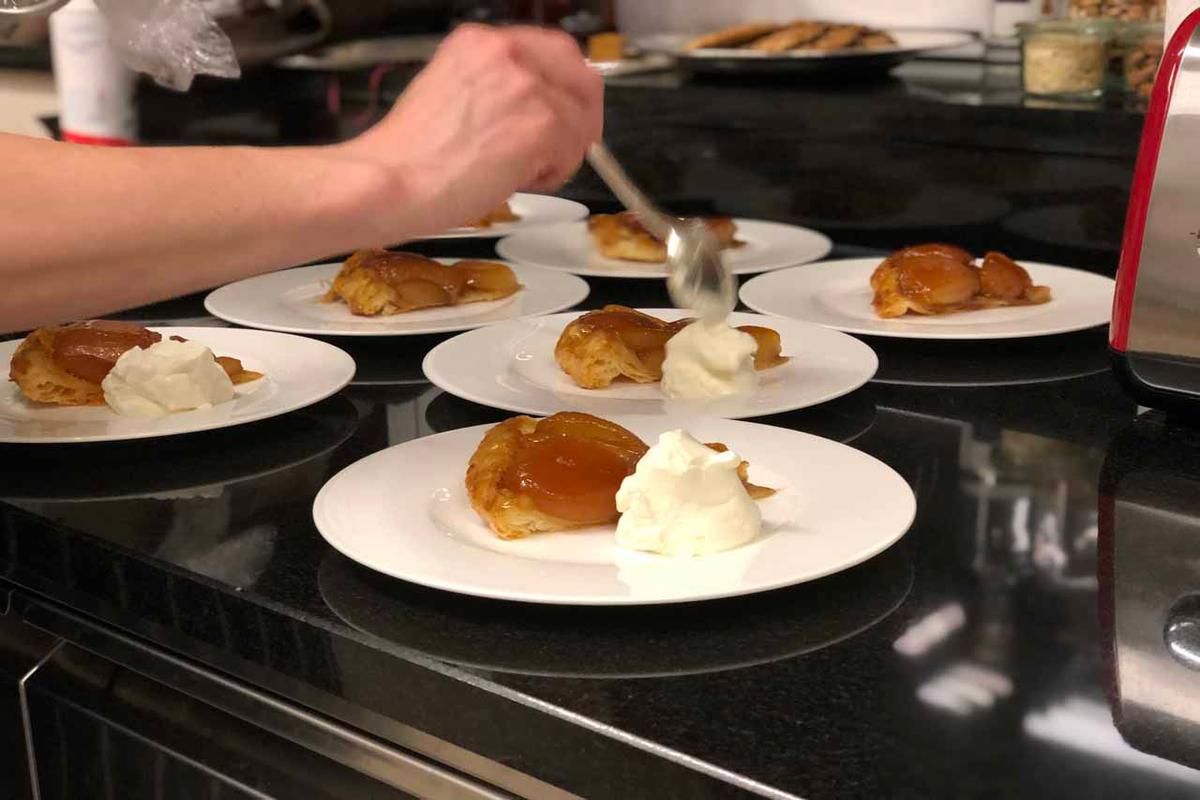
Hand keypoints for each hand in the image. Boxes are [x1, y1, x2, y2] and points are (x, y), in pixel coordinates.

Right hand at [346, 24, 602, 238]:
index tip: (564, 109)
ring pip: (580, 119)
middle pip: (580, 75)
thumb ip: (494, 88)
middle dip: (581, 114)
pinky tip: (520, 180)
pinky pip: (574, 151)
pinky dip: (555, 173)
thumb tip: (533, 106)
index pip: (552, 50)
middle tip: (568, 145)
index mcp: (479, 42)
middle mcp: (506, 53)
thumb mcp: (450, 93)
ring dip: (562, 152)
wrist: (390, 182)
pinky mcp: (541, 124)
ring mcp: (526, 87)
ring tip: (525, 172)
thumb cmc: (409, 157)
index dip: (565, 85)